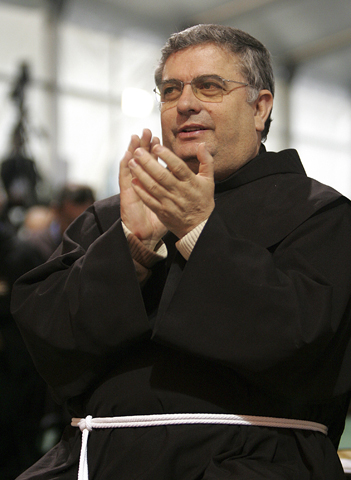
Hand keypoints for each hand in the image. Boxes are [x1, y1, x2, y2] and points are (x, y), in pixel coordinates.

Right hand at [119, 129, 167, 248]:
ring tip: (136, 137)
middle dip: (145, 145)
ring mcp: (132, 187)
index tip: (159, 139)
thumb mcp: (172, 201)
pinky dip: (124, 167)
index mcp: (154, 183)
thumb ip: (178, 188)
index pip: (155, 162)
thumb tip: (186, 177)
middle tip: (147, 131)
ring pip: (132, 165)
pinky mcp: (126, 194)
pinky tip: (126, 156)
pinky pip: (124, 178)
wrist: (145, 233)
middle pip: (142, 160)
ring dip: (133, 151)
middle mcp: (142, 183)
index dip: (157, 151)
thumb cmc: (161, 218)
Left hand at [128, 143, 214, 238]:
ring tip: (132, 163)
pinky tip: (133, 181)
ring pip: (153, 187)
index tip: (156, 146)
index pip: (178, 167)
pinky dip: (141, 191)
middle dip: (148, 162)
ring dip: (141, 174)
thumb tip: (202, 145)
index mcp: (191, 182)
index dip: (167, 156)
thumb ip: (206, 161)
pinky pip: (149, 200)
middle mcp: (180, 192)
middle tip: (138, 151)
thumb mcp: (209, 180)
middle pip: (162, 175)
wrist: (199, 227)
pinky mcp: (162, 212)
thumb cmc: (203, 201)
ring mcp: (169, 203)